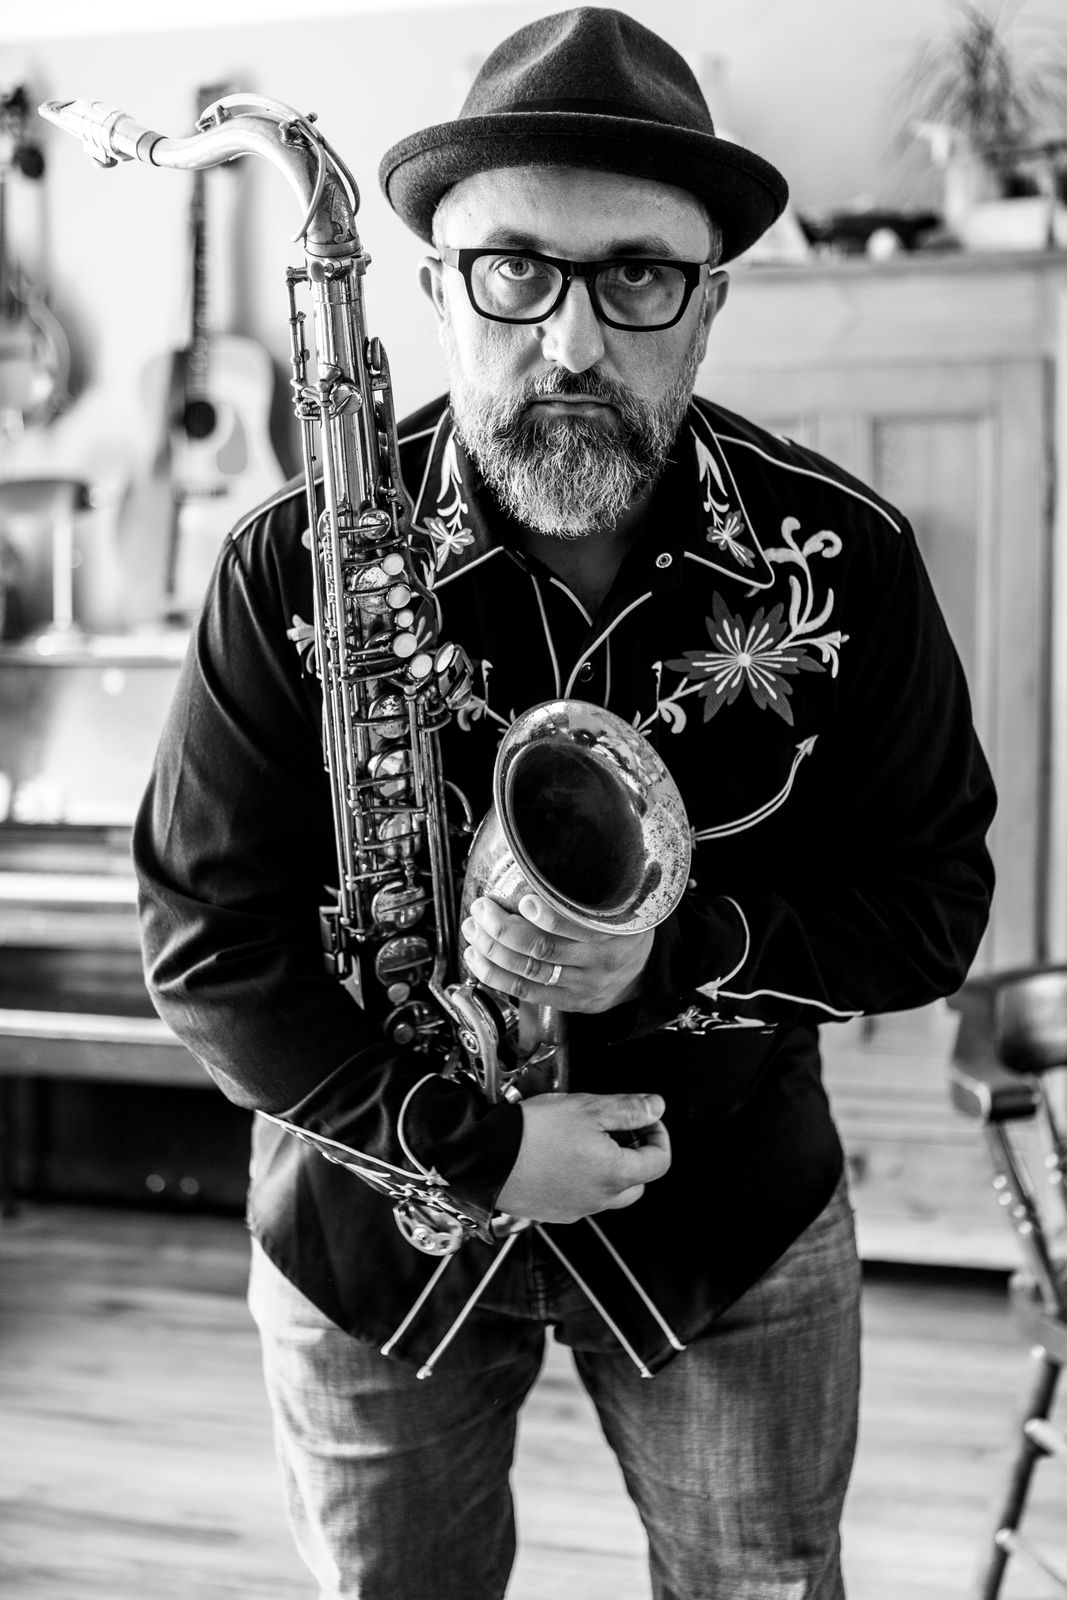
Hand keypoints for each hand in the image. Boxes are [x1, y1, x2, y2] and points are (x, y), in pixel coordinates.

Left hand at [461, 894, 652, 1013]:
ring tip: (473, 931)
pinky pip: (526, 992)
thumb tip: (539, 863)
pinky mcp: (568, 1002)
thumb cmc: (623, 932)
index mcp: (614, 931)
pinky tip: (478, 959)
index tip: (523, 900)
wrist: (642, 975)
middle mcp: (598, 961)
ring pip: (528, 971)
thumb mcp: (621, 907)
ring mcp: (582, 985)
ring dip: (492, 950)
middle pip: (543, 949)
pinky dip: (496, 975)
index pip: (577, 926)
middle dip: (502, 929)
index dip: (546, 916)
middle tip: (481, 910)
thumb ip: (588, 893)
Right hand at [495, 1091, 670, 1222]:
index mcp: (615, 1175)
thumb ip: (628, 1108)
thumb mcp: (587, 1107)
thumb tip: (656, 1107)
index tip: (645, 1118)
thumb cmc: (535, 1131)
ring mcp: (575, 1209)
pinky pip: (579, 1197)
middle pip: (637, 1182)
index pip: (660, 1162)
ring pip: (607, 1192)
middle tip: (617, 1129)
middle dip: (635, 1155)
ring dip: (608, 1169)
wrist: (484, 1157)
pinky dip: (581, 1179)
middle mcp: (599, 1200)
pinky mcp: (552, 1212)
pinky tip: (562, 1156)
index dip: (659, 1135)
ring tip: (586, 1140)